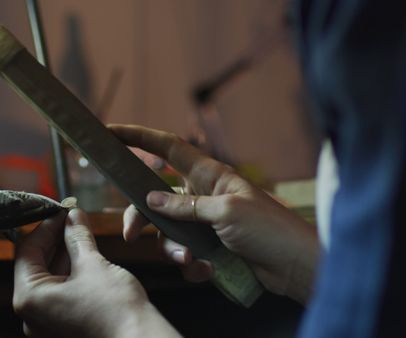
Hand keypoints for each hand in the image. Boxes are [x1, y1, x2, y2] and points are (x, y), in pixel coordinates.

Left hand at [13, 208, 180, 337]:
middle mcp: (32, 316)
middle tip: (73, 218)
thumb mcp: (93, 264)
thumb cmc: (115, 311)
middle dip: (55, 239)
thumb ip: (77, 238)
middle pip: (36, 265)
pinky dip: (70, 274)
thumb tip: (72, 217)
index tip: (62, 211)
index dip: (46, 226)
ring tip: (81, 232)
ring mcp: (47, 326)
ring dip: (64, 255)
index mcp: (29, 299)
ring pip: (49, 280)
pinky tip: (85, 256)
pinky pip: (60, 294)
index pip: (27, 251)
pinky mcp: (63, 329)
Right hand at [109, 124, 318, 303]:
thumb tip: (150, 200)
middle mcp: (201, 195)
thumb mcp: (225, 212)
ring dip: (173, 249)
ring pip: (167, 231)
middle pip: (155, 198)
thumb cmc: (269, 228)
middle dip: (140, 217)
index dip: (138, 136)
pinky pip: (184, 254)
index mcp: (208, 175)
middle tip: (130, 235)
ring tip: (191, 261)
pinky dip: (191, 265)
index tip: (110, 132)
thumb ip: (185, 206)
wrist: (295, 265)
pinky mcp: (209, 246)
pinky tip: (207, 270)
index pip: (166, 147)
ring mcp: (204, 222)